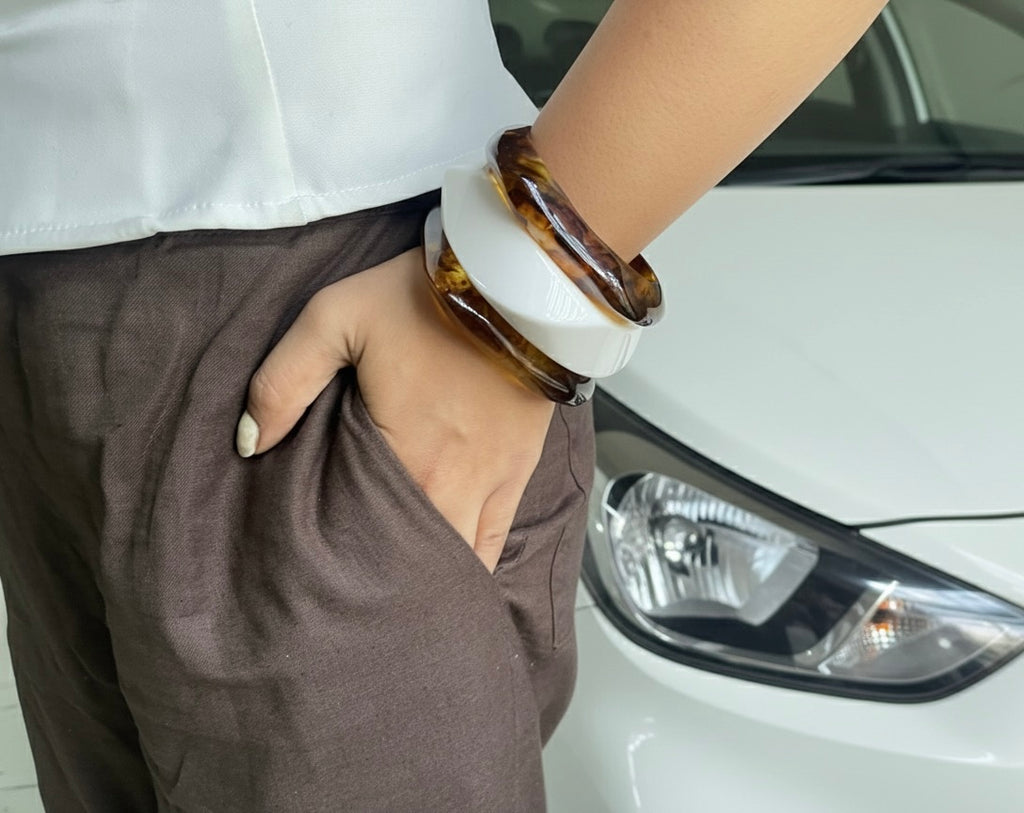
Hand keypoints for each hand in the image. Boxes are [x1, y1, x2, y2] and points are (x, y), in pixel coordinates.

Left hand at [235, 247, 555, 572]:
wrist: (516, 282)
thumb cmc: (425, 299)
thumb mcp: (335, 317)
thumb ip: (285, 380)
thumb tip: (249, 443)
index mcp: (404, 460)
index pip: (372, 545)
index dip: (348, 575)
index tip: (325, 587)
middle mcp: (451, 487)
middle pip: (420, 565)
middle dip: (391, 590)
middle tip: (359, 604)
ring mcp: (492, 484)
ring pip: (462, 561)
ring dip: (431, 578)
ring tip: (402, 597)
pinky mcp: (520, 472)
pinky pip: (498, 539)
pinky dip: (475, 562)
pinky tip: (457, 577)